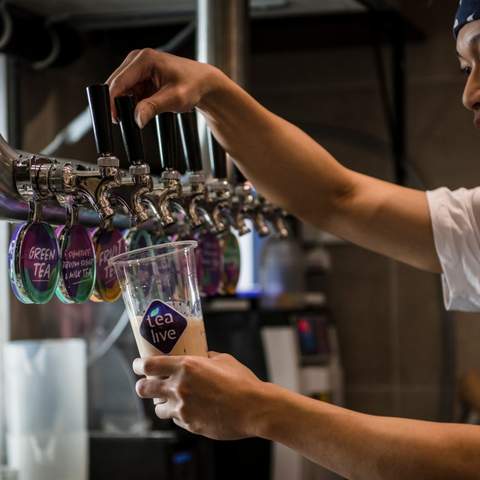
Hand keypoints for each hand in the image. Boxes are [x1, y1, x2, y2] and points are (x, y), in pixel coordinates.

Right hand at [106, 48, 224, 127]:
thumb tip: (137, 118)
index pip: (119, 81)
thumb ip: (153, 107)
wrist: (203, 84)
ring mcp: (138, 67)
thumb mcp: (174, 99)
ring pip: (121, 90)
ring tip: (142, 112)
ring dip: (126, 103)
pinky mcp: (140, 76)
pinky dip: (133, 102)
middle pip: (116, 85)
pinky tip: (144, 107)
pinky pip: (129, 92)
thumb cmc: (193, 85)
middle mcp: (138, 59)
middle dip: (118, 103)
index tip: (114, 118)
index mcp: (144, 59)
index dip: (112, 101)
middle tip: (124, 120)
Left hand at [133, 352, 265, 439]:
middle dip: (142, 386)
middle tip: (147, 383)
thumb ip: (206, 357)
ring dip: (161, 403)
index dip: (140, 365)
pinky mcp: (189, 425)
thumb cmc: (241, 381)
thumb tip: (201, 355)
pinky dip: (179, 414)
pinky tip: (191, 409)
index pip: (149, 365)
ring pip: (157, 408)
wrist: (254, 408)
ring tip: (171, 399)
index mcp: (186, 366)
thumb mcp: (223, 360)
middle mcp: (179, 387)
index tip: (139, 365)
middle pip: (143, 388)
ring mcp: (183, 408)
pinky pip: (176, 419)